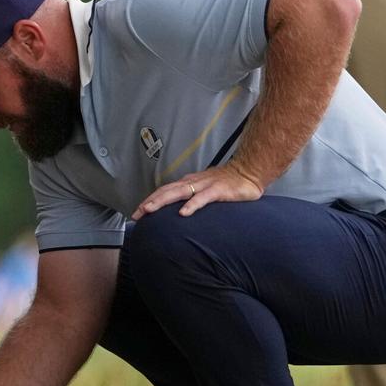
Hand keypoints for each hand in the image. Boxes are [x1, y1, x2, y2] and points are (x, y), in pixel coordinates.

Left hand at [131, 163, 262, 220]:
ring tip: (149, 210)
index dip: (150, 200)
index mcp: (189, 183)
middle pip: (166, 191)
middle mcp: (193, 182)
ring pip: (178, 193)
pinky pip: (202, 198)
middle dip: (149, 202)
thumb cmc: (227, 183)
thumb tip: (179, 211)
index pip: (164, 191)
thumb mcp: (205, 190)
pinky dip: (191, 205)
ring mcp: (204, 185)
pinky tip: (183, 213)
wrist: (249, 171)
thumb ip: (192, 197)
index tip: (138, 211)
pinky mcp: (217, 190)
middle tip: (137, 214)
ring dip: (162, 202)